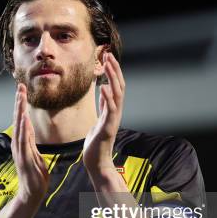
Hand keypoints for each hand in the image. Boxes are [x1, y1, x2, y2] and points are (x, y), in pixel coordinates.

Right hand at [11, 83, 49, 203]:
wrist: (31, 194)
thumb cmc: (35, 176)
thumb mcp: (36, 155)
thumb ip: (31, 143)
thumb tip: (29, 130)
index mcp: (23, 143)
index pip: (22, 120)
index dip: (22, 105)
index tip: (23, 90)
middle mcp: (18, 144)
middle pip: (18, 119)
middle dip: (19, 102)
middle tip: (20, 86)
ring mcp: (19, 151)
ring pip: (19, 126)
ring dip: (19, 110)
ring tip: (20, 96)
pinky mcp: (23, 158)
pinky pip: (22, 140)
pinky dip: (22, 128)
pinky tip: (23, 118)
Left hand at [83, 52, 125, 174]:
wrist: (97, 162)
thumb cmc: (97, 143)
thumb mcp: (99, 120)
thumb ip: (104, 106)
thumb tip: (104, 91)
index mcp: (112, 110)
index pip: (115, 86)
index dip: (113, 71)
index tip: (107, 57)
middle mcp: (115, 113)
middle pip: (119, 87)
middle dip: (114, 70)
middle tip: (108, 55)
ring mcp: (113, 120)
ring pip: (117, 96)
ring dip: (112, 79)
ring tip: (108, 65)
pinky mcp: (108, 128)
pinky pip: (110, 111)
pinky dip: (107, 99)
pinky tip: (103, 88)